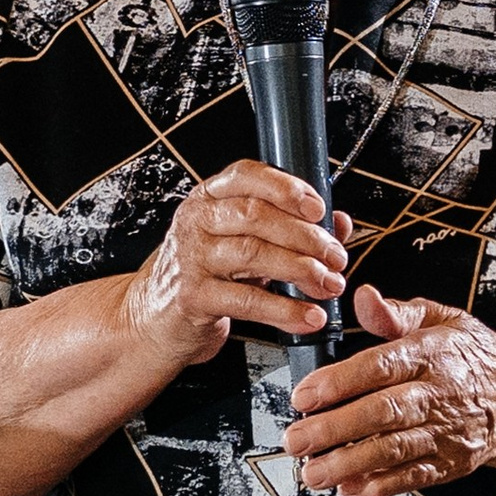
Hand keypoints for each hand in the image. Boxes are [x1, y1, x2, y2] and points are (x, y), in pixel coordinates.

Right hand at [120, 159, 348, 375]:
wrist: (157, 319)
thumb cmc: (206, 276)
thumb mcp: (243, 244)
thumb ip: (288, 229)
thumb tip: (338, 224)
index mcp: (208, 198)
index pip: (247, 176)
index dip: (286, 187)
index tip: (318, 208)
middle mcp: (196, 222)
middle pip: (257, 215)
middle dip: (306, 237)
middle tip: (336, 258)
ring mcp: (191, 258)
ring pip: (253, 253)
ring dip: (301, 270)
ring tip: (328, 285)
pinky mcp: (193, 297)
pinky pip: (246, 300)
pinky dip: (284, 310)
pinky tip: (307, 316)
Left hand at [284, 281, 495, 495]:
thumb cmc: (470, 355)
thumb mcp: (441, 319)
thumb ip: (396, 313)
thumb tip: (363, 297)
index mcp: (432, 353)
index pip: (381, 366)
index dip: (339, 382)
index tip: (303, 396)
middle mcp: (439, 393)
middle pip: (383, 412)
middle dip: (334, 429)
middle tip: (296, 439)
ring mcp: (446, 431)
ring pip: (394, 450)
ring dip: (349, 463)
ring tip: (313, 472)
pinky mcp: (451, 462)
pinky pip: (414, 477)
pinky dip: (380, 486)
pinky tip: (349, 488)